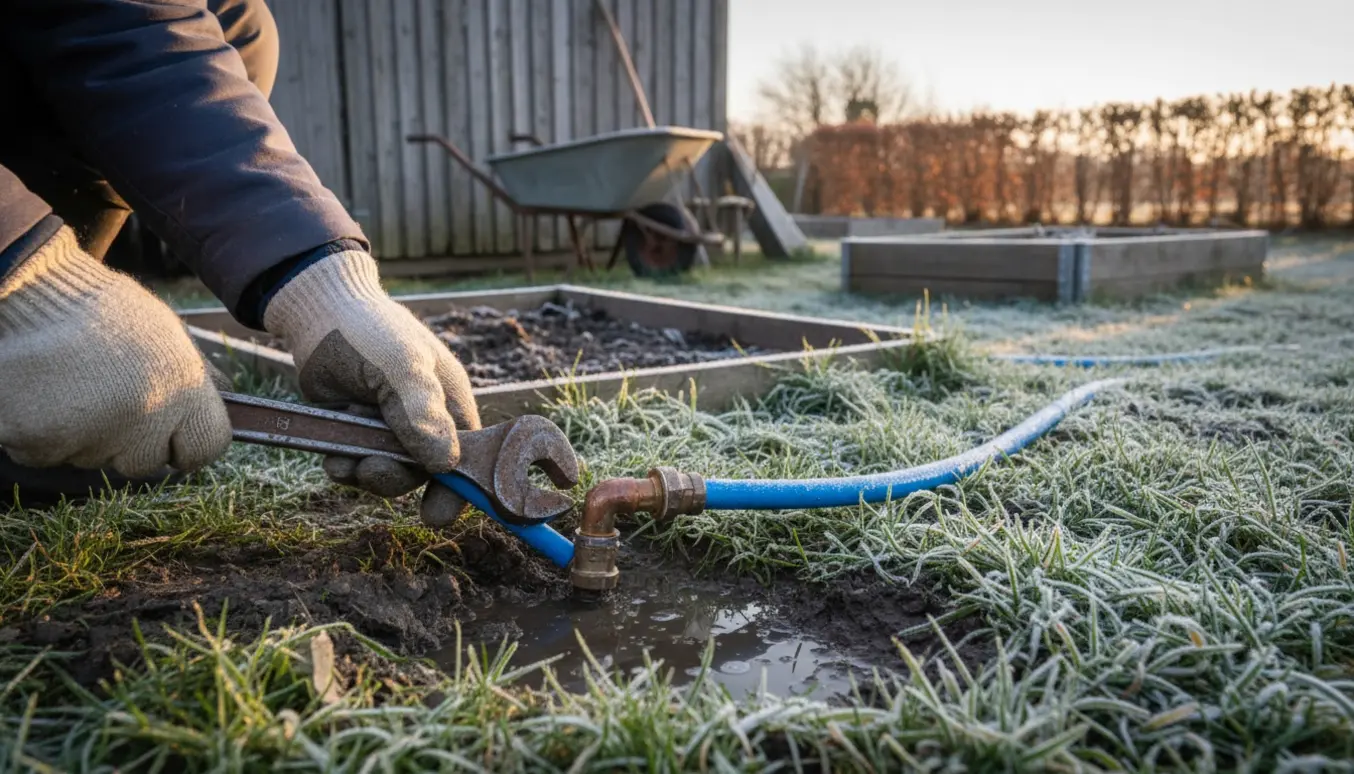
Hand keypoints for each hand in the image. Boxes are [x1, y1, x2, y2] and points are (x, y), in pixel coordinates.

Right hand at [0, 228, 231, 476]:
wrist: (28, 290)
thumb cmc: (100, 309)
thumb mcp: (166, 331)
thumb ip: (197, 372)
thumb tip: (230, 395)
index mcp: (183, 387)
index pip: (207, 447)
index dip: (189, 445)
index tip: (174, 438)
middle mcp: (146, 415)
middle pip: (145, 462)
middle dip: (128, 441)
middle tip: (104, 396)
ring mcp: (94, 433)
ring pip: (93, 459)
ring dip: (83, 435)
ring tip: (69, 385)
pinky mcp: (42, 441)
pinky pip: (47, 455)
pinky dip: (41, 435)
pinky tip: (40, 394)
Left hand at [262, 250, 480, 525]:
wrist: (319, 312)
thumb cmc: (372, 332)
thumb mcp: (402, 368)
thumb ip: (422, 413)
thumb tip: (444, 463)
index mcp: (451, 404)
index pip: (468, 457)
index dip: (459, 488)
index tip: (436, 514)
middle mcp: (426, 420)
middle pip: (423, 473)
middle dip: (396, 478)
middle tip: (370, 470)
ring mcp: (390, 427)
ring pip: (388, 472)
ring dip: (366, 473)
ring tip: (345, 459)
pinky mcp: (358, 430)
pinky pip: (357, 465)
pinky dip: (345, 466)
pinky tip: (333, 453)